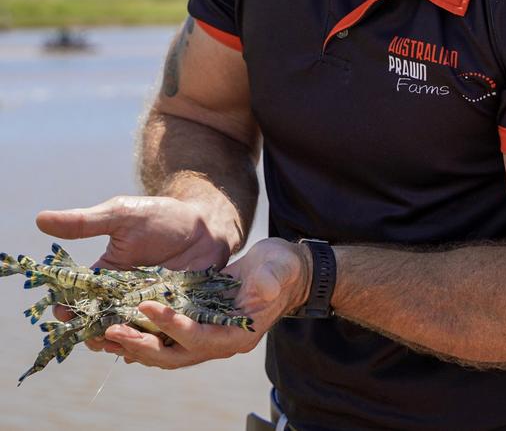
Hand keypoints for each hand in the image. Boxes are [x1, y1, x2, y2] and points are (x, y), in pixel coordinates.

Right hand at [36, 195, 233, 351]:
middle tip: (95, 337)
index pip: (81, 297)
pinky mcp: (174, 316)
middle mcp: (124, 296)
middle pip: (101, 323)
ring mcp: (149, 308)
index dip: (70, 307)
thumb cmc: (162, 216)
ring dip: (121, 342)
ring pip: (128, 334)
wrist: (206, 223)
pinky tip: (146, 349)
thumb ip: (85, 223)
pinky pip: (159, 335)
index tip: (63, 313)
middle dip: (94, 334)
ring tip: (119, 344)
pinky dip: (150, 343)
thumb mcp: (121, 216)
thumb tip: (39, 219)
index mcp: (106, 275)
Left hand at [102, 238, 310, 367]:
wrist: (281, 271)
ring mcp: (205, 336)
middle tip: (112, 331)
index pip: (199, 337)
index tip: (147, 305)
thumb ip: (270, 280)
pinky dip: (142, 333)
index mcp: (238, 335)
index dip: (172, 325)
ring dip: (134, 345)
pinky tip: (119, 326)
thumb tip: (263, 288)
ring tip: (104, 335)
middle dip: (141, 345)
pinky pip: (164, 337)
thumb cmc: (281, 269)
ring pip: (164, 351)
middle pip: (173, 355)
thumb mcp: (278, 269)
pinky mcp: (196, 323)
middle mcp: (218, 343)